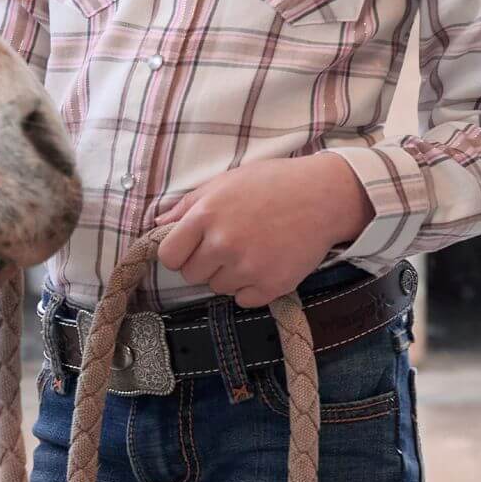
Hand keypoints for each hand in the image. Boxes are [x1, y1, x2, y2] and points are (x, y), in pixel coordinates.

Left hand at [154, 155, 372, 307]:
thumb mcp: (224, 182)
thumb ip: (187, 205)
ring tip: (252, 248)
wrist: (322, 196)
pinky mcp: (272, 285)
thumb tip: (158, 223)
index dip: (178, 254)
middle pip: (192, 276)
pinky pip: (244, 300)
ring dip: (229, 274)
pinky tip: (266, 262)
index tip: (190, 249)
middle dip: (204, 263)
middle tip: (228, 244)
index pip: (169, 256)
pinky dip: (252, 287)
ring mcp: (248, 267)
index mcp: (205, 216)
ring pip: (218, 288)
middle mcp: (223, 244)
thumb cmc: (271, 183)